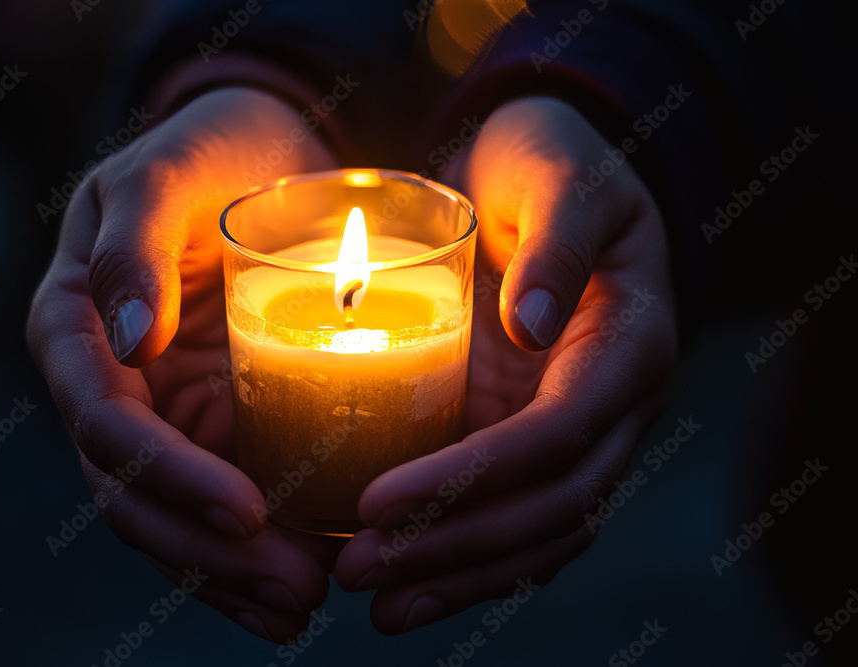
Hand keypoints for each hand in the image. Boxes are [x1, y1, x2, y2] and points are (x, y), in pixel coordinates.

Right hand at [27, 87, 337, 641]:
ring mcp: (163, 409)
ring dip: (233, 574)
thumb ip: (135, 243)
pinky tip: (300, 582)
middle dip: (209, 554)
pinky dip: (253, 550)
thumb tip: (124, 341)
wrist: (261, 153)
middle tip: (296, 593)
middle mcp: (112, 383)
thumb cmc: (207, 150)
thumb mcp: (166, 173)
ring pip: (176, 516)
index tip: (247, 514)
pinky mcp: (215, 419)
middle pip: (138, 495)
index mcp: (74, 328)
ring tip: (303, 607)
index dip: (169, 479)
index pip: (106, 427)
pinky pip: (222, 497)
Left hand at [334, 97, 677, 632]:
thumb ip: (556, 241)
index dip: (473, 478)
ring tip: (376, 604)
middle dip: (455, 546)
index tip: (380, 499)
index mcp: (631, 344)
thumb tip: (534, 326)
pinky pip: (517, 518)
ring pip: (539, 533)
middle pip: (551, 507)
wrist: (555, 182)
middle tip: (360, 569)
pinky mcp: (539, 438)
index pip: (558, 436)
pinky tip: (405, 583)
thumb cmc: (556, 164)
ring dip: (459, 574)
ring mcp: (582, 431)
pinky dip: (465, 559)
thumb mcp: (560, 176)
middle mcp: (618, 406)